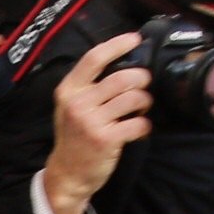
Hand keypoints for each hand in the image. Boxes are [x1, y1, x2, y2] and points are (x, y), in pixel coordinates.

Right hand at [40, 30, 152, 213]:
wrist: (68, 173)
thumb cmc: (74, 137)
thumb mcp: (70, 106)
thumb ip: (89, 86)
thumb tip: (123, 63)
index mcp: (68, 90)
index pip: (94, 58)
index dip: (117, 45)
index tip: (135, 39)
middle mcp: (78, 103)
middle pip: (121, 77)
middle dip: (141, 78)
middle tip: (144, 84)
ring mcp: (91, 122)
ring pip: (133, 98)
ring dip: (145, 101)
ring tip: (142, 107)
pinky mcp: (106, 139)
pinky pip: (138, 123)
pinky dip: (145, 125)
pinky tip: (140, 128)